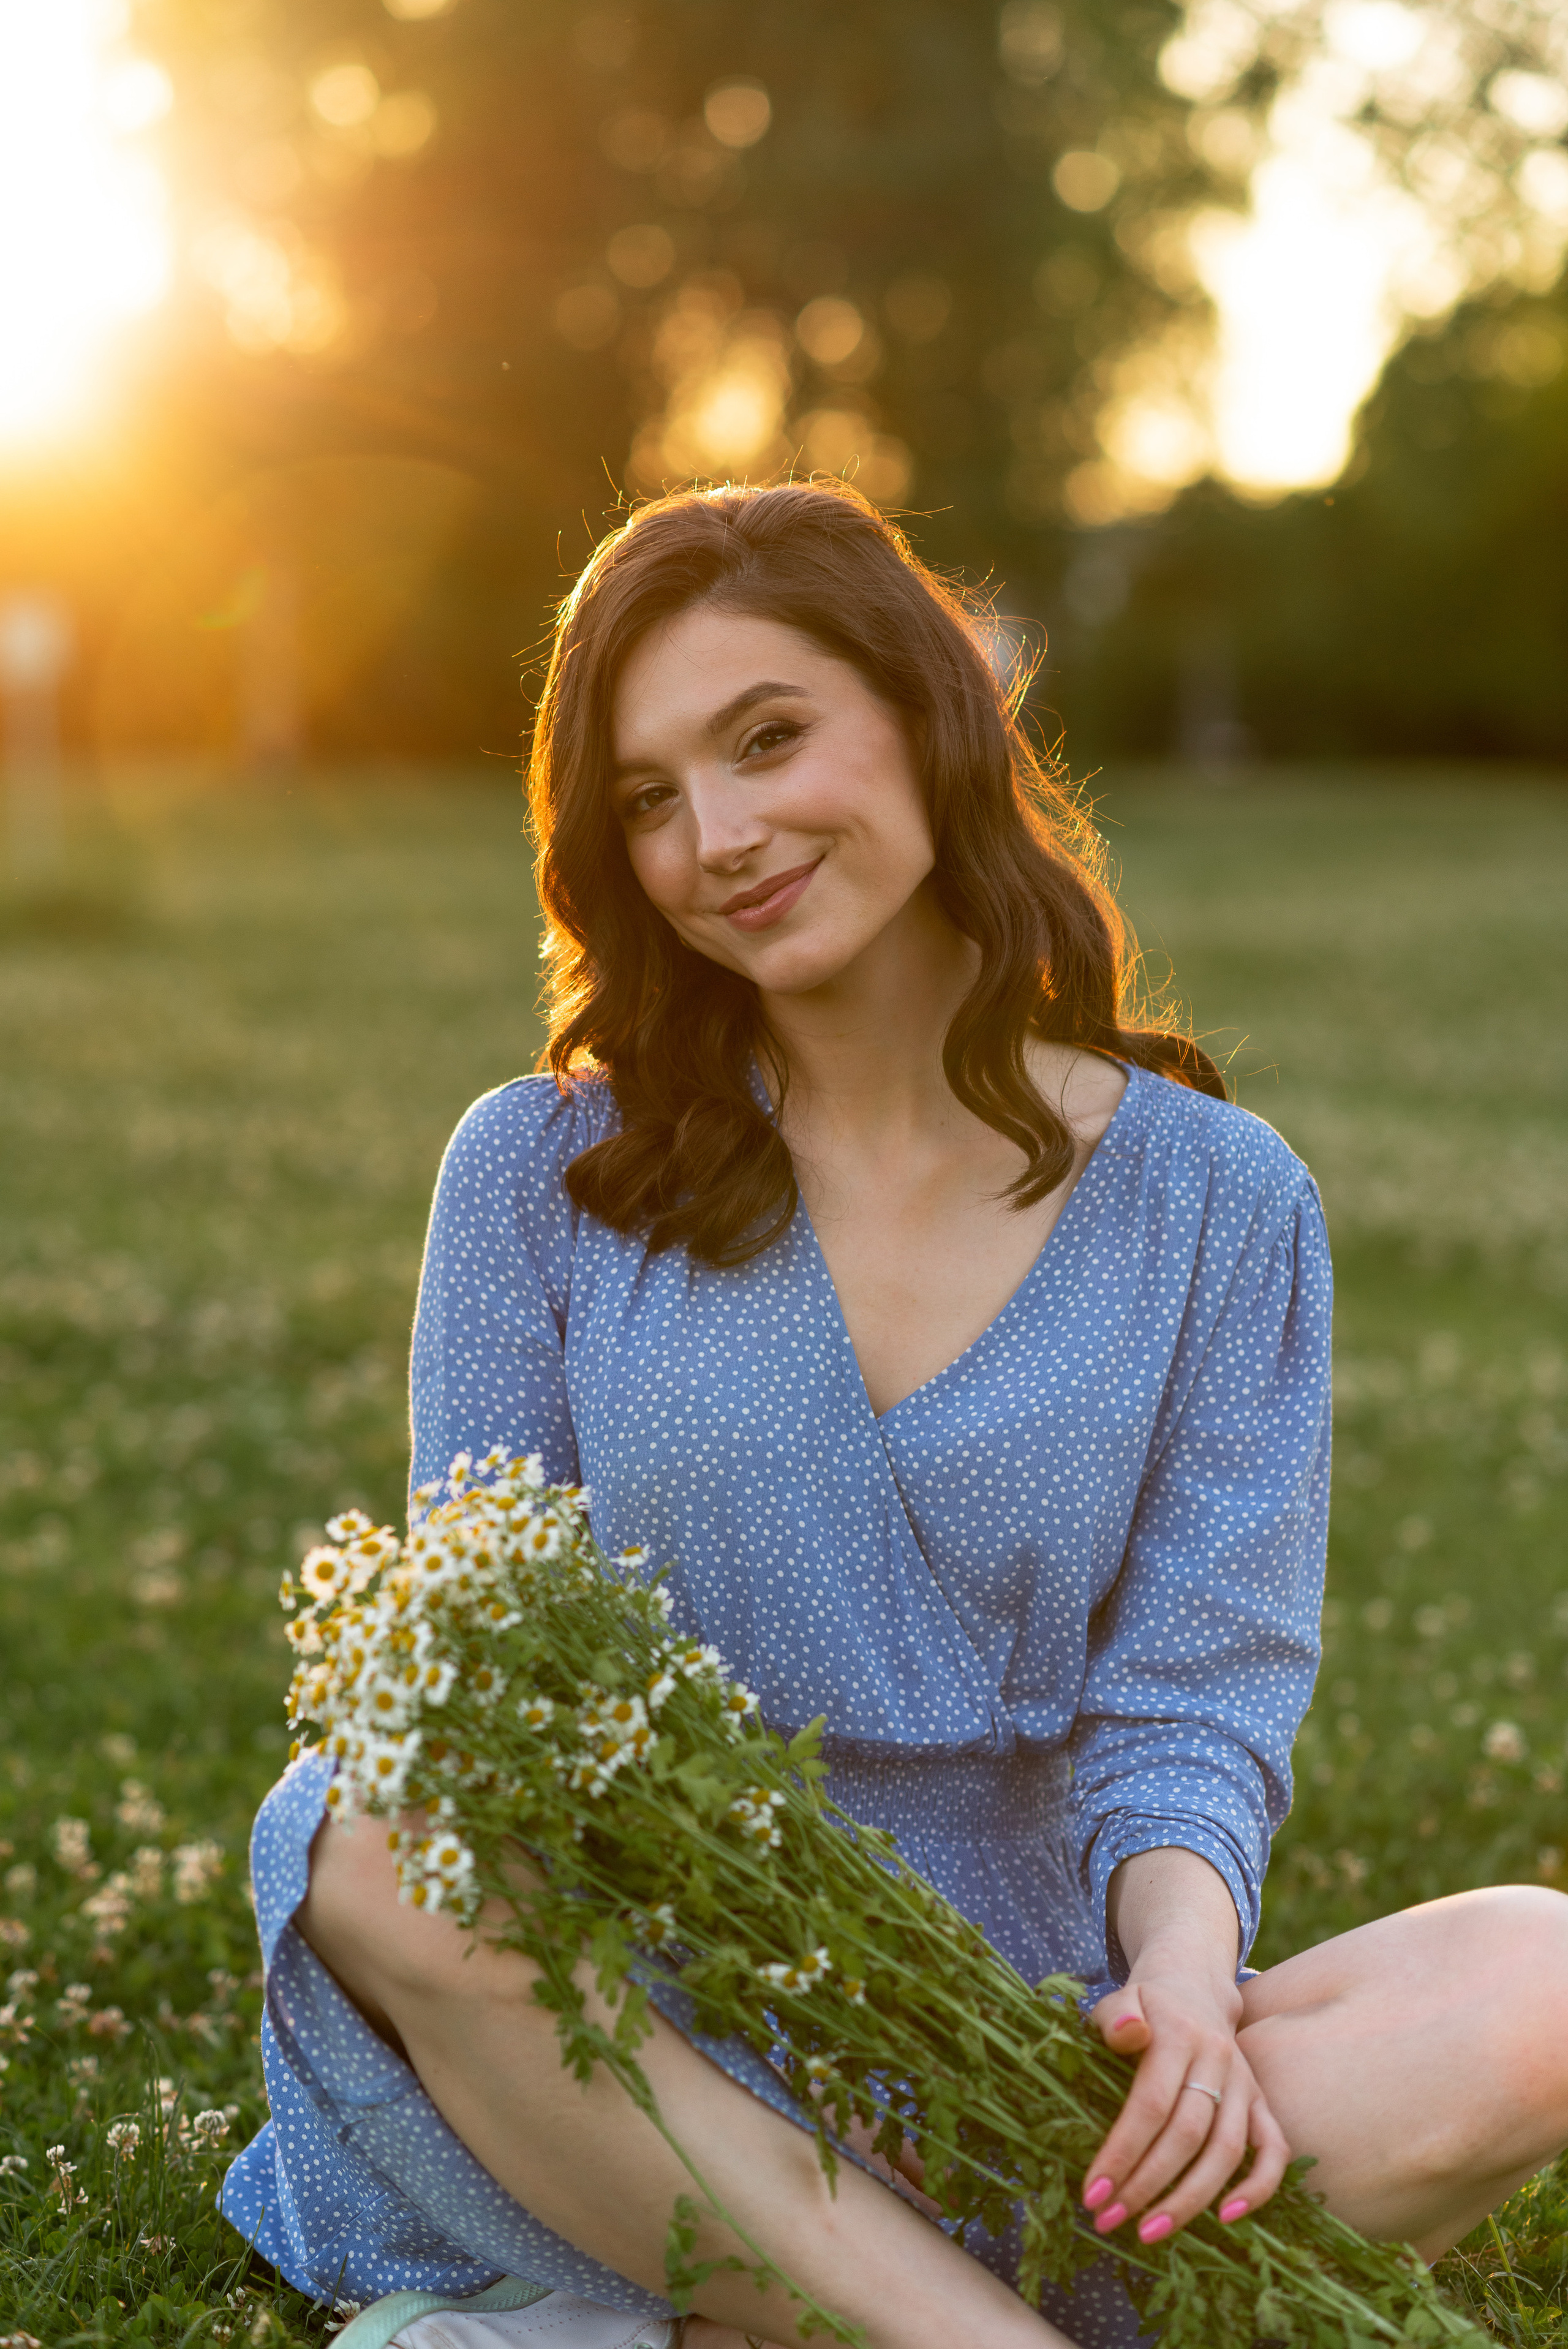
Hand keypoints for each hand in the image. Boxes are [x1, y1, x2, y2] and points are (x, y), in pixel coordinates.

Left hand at [1080, 1971, 1291, 2241]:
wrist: (1195, 1987)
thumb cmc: (1147, 2004)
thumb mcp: (1123, 1997)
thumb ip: (1117, 2016)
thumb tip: (1129, 2034)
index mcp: (1178, 2035)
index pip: (1150, 2104)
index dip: (1122, 2152)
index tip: (1093, 2193)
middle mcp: (1217, 2061)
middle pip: (1186, 2136)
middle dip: (1146, 2186)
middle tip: (1108, 2220)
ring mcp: (1244, 2084)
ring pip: (1226, 2151)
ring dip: (1190, 2200)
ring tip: (1149, 2232)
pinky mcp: (1261, 2102)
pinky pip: (1274, 2150)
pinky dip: (1258, 2187)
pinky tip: (1227, 2218)